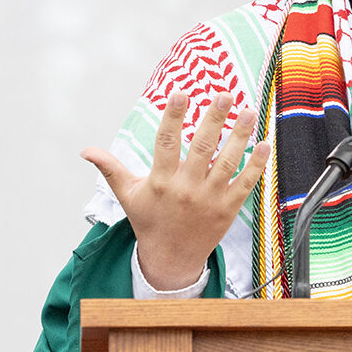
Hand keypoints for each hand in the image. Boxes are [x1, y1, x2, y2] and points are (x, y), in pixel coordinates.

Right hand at [81, 91, 269, 289]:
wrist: (171, 259)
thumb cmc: (149, 221)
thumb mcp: (128, 195)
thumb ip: (111, 169)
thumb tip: (85, 151)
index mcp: (161, 181)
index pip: (166, 142)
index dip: (173, 116)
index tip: (181, 92)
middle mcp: (186, 188)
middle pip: (202, 147)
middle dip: (214, 119)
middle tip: (225, 94)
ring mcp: (210, 199)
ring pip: (228, 162)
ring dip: (240, 135)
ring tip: (249, 111)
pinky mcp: (228, 208)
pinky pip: (246, 183)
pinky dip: (257, 164)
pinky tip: (266, 143)